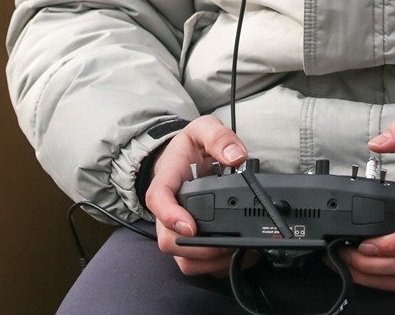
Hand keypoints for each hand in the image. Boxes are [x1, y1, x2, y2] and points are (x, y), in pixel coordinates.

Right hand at [141, 116, 247, 276]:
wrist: (184, 160)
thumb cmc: (190, 149)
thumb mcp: (203, 129)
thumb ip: (218, 137)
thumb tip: (236, 156)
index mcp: (166, 182)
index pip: (158, 201)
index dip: (170, 216)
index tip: (190, 226)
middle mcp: (166, 212)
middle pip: (168, 240)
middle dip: (199, 248)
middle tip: (230, 241)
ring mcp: (175, 229)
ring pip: (182, 259)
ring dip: (208, 261)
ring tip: (237, 251)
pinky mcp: (188, 242)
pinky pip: (195, 264)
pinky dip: (215, 266)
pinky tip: (236, 256)